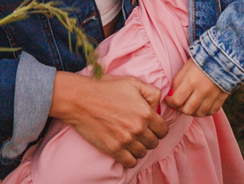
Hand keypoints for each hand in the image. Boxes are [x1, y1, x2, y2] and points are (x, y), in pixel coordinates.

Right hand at [49, 72, 168, 167]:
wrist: (79, 99)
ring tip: (130, 139)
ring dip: (139, 147)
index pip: (163, 130)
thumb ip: (151, 92)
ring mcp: (126, 140)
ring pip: (143, 153)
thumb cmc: (104, 88)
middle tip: (138, 131)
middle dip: (148, 137)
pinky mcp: (114, 149)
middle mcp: (138, 128)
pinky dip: (130, 157)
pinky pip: (131, 162)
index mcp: (145, 112)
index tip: (150, 126)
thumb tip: (158, 107)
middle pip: (154, 142)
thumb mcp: (131, 82)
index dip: (158, 128)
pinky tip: (125, 149)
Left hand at [164, 59, 228, 116]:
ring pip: (199, 113)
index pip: (177, 100)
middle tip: (177, 104)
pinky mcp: (221, 98)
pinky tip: (200, 107)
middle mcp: (202, 91)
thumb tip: (172, 95)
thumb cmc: (201, 61)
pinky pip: (211, 112)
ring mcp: (213, 96)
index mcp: (191, 81)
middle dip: (179, 109)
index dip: (170, 102)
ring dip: (192, 112)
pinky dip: (204, 112)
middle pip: (188, 110)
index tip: (168, 100)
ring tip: (188, 106)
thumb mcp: (185, 68)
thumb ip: (177, 82)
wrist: (223, 57)